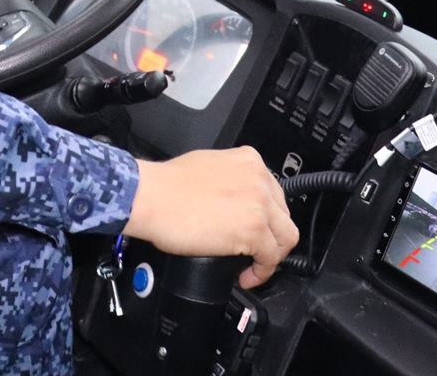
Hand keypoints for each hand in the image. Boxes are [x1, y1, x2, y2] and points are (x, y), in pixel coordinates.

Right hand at [122, 148, 297, 289]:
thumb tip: (234, 201)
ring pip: (286, 237)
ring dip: (272, 256)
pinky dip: (262, 272)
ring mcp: (259, 204)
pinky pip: (271, 257)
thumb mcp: (209, 166)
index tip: (260, 230)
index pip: (274, 195)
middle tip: (257, 251)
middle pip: (283, 216)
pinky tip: (247, 276)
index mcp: (250, 161)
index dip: (267, 218)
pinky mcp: (253, 230)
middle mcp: (259, 179)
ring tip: (254, 266)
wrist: (151, 197)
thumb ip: (231, 179)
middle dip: (272, 237)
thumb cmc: (167, 185)